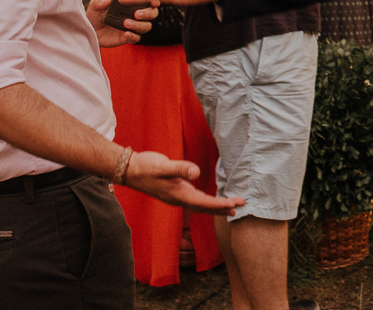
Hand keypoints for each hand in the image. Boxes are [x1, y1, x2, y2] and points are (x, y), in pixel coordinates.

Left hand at [87, 0, 157, 47]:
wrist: (89, 30)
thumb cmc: (94, 14)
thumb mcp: (94, 5)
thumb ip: (99, 1)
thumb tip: (106, 0)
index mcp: (131, 3)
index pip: (147, 0)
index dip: (153, 0)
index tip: (152, 1)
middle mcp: (135, 14)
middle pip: (152, 13)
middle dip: (148, 13)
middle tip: (137, 14)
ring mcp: (133, 26)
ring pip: (146, 26)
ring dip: (139, 25)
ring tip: (126, 23)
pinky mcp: (128, 37)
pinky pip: (136, 38)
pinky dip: (133, 36)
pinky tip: (126, 34)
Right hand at [123, 150, 244, 215]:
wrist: (130, 169)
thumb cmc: (146, 167)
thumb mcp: (164, 165)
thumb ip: (180, 169)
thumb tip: (196, 172)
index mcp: (178, 195)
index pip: (203, 203)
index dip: (220, 204)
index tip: (235, 205)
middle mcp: (179, 199)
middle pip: (205, 207)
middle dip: (223, 208)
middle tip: (241, 206)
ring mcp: (177, 196)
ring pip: (201, 205)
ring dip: (217, 207)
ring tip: (232, 207)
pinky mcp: (176, 191)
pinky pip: (196, 200)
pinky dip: (207, 202)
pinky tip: (213, 200)